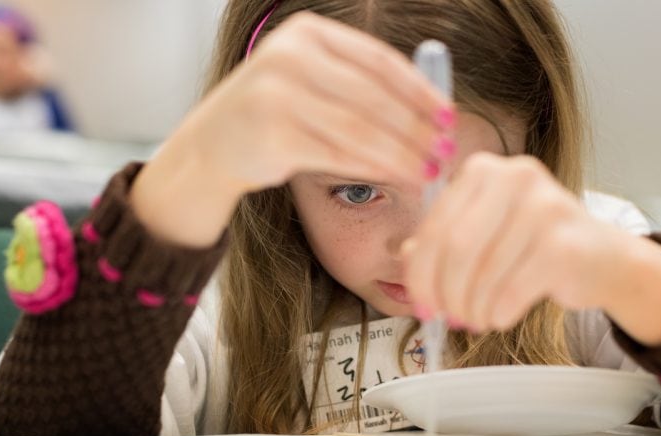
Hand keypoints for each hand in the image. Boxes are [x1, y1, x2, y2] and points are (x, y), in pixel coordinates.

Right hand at [132, 12, 453, 246]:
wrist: (211, 147)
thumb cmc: (273, 117)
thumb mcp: (311, 83)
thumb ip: (358, 84)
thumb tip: (430, 107)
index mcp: (307, 34)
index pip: (378, 60)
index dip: (419, 90)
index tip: (448, 115)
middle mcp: (289, 56)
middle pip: (373, 96)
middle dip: (416, 127)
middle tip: (445, 151)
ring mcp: (276, 94)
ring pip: (359, 128)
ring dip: (401, 153)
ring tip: (429, 171)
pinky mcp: (272, 134)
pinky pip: (338, 154)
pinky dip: (373, 168)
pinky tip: (395, 177)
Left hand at [403, 153, 623, 331]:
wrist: (602, 258)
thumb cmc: (533, 245)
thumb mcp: (483, 231)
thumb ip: (441, 240)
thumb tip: (406, 258)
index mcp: (483, 170)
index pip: (434, 227)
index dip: (420, 274)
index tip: (421, 304)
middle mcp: (514, 177)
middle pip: (454, 249)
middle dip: (445, 293)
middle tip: (447, 317)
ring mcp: (544, 207)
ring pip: (481, 274)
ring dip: (472, 309)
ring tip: (476, 318)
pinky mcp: (564, 244)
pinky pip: (510, 293)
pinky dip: (497, 314)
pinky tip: (500, 316)